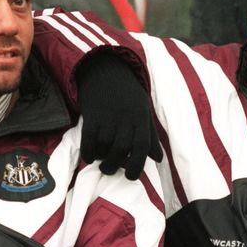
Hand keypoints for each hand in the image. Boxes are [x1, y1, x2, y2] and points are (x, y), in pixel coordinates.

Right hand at [76, 52, 162, 179]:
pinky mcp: (91, 114)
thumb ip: (151, 136)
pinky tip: (89, 156)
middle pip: (121, 148)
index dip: (137, 165)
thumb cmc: (128, 95)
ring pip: (104, 145)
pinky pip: (88, 138)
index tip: (130, 176)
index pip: (142, 146)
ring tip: (101, 161)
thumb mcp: (143, 111)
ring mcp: (107, 115)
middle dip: (114, 165)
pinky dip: (88, 151)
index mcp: (141, 117)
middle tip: (110, 170)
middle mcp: (125, 117)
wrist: (106, 70)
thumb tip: (158, 159)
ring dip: (101, 159)